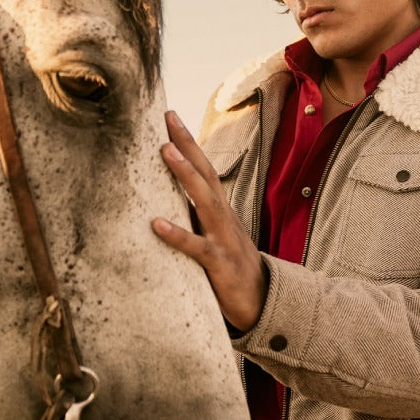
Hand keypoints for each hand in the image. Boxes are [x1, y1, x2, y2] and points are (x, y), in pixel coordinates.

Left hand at [152, 111, 267, 331]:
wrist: (263, 303)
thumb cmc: (231, 268)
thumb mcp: (213, 236)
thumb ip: (194, 218)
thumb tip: (161, 199)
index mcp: (220, 210)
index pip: (204, 168)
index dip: (188, 143)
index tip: (171, 116)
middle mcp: (223, 217)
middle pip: (206, 173)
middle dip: (187, 145)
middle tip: (169, 118)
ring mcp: (223, 239)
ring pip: (205, 201)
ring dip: (185, 175)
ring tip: (166, 152)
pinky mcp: (220, 264)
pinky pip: (197, 248)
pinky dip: (177, 234)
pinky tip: (157, 224)